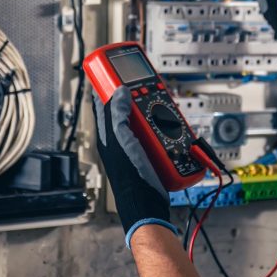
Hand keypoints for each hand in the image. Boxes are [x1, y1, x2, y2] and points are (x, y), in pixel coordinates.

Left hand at [93, 86, 177, 246]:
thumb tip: (120, 91)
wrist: (148, 205)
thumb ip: (118, 115)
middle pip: (128, 109)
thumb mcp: (121, 141)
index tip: (116, 71)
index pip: (103, 103)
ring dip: (155, 113)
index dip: (108, 86)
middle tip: (148, 88)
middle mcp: (120, 139)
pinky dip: (166, 129)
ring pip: (146, 120)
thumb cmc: (130, 177)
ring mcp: (136, 146)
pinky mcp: (151, 153)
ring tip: (162, 109)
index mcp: (107, 134)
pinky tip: (172, 128)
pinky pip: (159, 135)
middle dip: (138, 98)